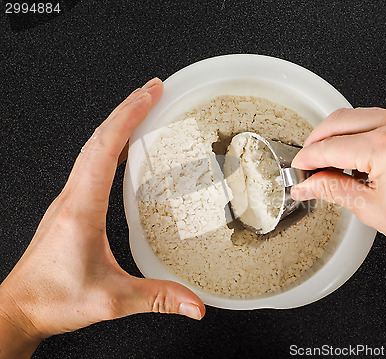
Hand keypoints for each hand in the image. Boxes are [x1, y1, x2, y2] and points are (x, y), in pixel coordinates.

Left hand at [0, 78, 204, 357]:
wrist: (20, 307)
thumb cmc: (53, 299)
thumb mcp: (112, 299)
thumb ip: (158, 298)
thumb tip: (195, 304)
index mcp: (82, 208)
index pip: (105, 148)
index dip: (128, 116)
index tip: (150, 94)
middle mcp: (73, 196)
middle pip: (98, 138)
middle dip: (127, 109)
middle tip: (153, 90)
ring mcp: (70, 198)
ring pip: (92, 147)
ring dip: (116, 123)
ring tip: (141, 108)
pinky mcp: (71, 205)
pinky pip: (90, 163)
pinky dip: (110, 145)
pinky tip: (123, 148)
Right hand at [290, 107, 385, 349]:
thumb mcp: (370, 208)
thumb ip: (332, 188)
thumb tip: (308, 184)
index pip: (330, 146)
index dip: (308, 158)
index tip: (299, 168)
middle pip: (340, 120)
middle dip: (318, 139)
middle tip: (309, 161)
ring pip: (361, 114)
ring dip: (340, 133)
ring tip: (333, 160)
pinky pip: (384, 116)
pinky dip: (365, 130)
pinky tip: (360, 151)